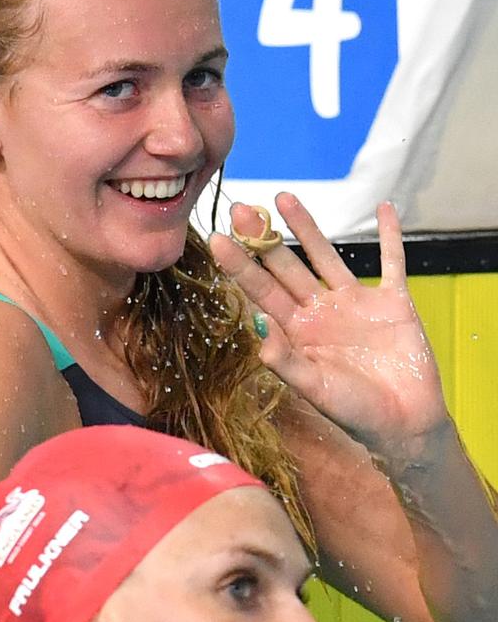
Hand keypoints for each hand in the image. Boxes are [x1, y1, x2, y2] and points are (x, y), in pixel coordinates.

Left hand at [209, 193, 448, 454]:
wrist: (404, 424)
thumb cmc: (354, 412)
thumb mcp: (316, 389)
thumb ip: (287, 361)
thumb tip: (257, 328)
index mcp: (297, 331)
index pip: (261, 292)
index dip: (241, 266)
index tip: (218, 239)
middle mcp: (320, 311)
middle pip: (286, 266)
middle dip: (264, 238)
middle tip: (240, 208)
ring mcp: (355, 302)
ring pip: (327, 256)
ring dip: (307, 227)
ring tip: (283, 197)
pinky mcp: (393, 301)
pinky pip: (392, 262)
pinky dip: (390, 236)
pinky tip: (385, 207)